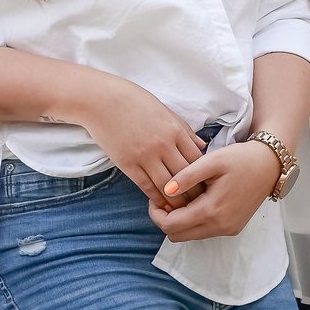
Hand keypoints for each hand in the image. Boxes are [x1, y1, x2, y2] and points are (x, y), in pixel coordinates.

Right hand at [70, 76, 206, 210]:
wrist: (102, 100)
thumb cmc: (135, 102)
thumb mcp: (166, 111)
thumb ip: (185, 130)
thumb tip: (203, 146)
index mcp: (175, 131)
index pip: (198, 160)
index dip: (204, 174)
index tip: (207, 184)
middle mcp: (163, 145)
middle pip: (186, 175)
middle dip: (195, 192)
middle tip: (200, 203)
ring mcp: (145, 156)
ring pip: (168, 186)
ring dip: (177, 201)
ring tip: (183, 210)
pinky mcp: (128, 164)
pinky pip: (147, 186)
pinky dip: (157, 198)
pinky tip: (162, 205)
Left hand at [149, 142, 283, 240]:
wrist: (270, 165)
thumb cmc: (241, 159)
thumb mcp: (212, 161)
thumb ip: (186, 176)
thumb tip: (165, 190)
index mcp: (212, 210)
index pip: (170, 225)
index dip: (156, 213)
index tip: (157, 195)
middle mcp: (220, 226)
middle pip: (176, 235)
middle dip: (166, 218)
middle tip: (168, 196)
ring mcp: (227, 229)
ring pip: (189, 235)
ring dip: (180, 220)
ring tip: (184, 196)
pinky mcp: (232, 228)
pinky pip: (204, 231)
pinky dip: (195, 220)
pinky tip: (198, 200)